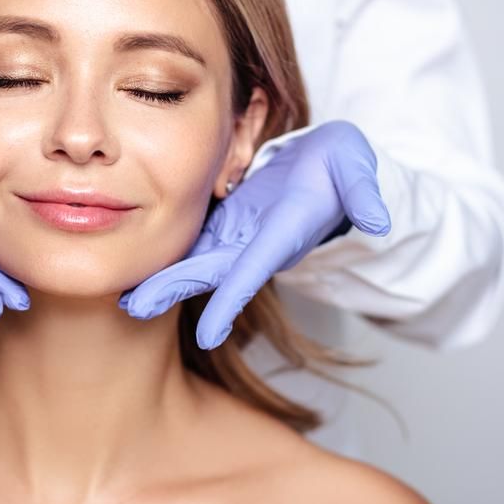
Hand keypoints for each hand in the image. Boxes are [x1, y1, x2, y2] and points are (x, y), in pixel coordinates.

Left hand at [119, 120, 390, 349]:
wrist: (328, 170)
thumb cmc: (342, 168)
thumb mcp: (357, 169)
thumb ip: (365, 192)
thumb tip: (379, 219)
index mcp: (283, 233)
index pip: (253, 268)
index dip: (230, 300)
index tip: (207, 335)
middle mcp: (255, 243)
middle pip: (210, 272)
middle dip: (174, 290)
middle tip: (134, 309)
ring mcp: (237, 235)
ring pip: (193, 261)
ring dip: (161, 280)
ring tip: (124, 298)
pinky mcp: (224, 223)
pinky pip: (189, 243)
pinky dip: (163, 257)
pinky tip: (133, 267)